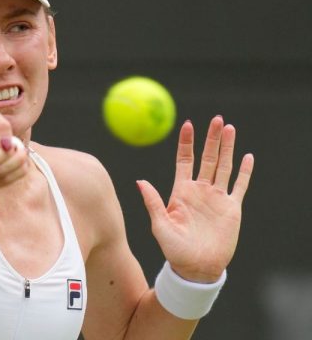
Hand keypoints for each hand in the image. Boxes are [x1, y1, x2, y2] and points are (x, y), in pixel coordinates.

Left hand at [137, 116, 254, 281]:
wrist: (196, 268)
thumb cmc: (174, 249)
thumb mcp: (159, 225)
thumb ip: (153, 202)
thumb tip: (140, 181)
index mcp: (181, 191)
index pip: (185, 160)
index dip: (187, 142)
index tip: (188, 124)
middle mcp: (200, 190)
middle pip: (207, 157)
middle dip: (211, 138)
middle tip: (216, 119)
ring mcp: (216, 198)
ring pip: (224, 166)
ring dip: (227, 147)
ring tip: (229, 128)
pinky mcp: (231, 208)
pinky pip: (239, 186)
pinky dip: (245, 171)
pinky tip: (248, 156)